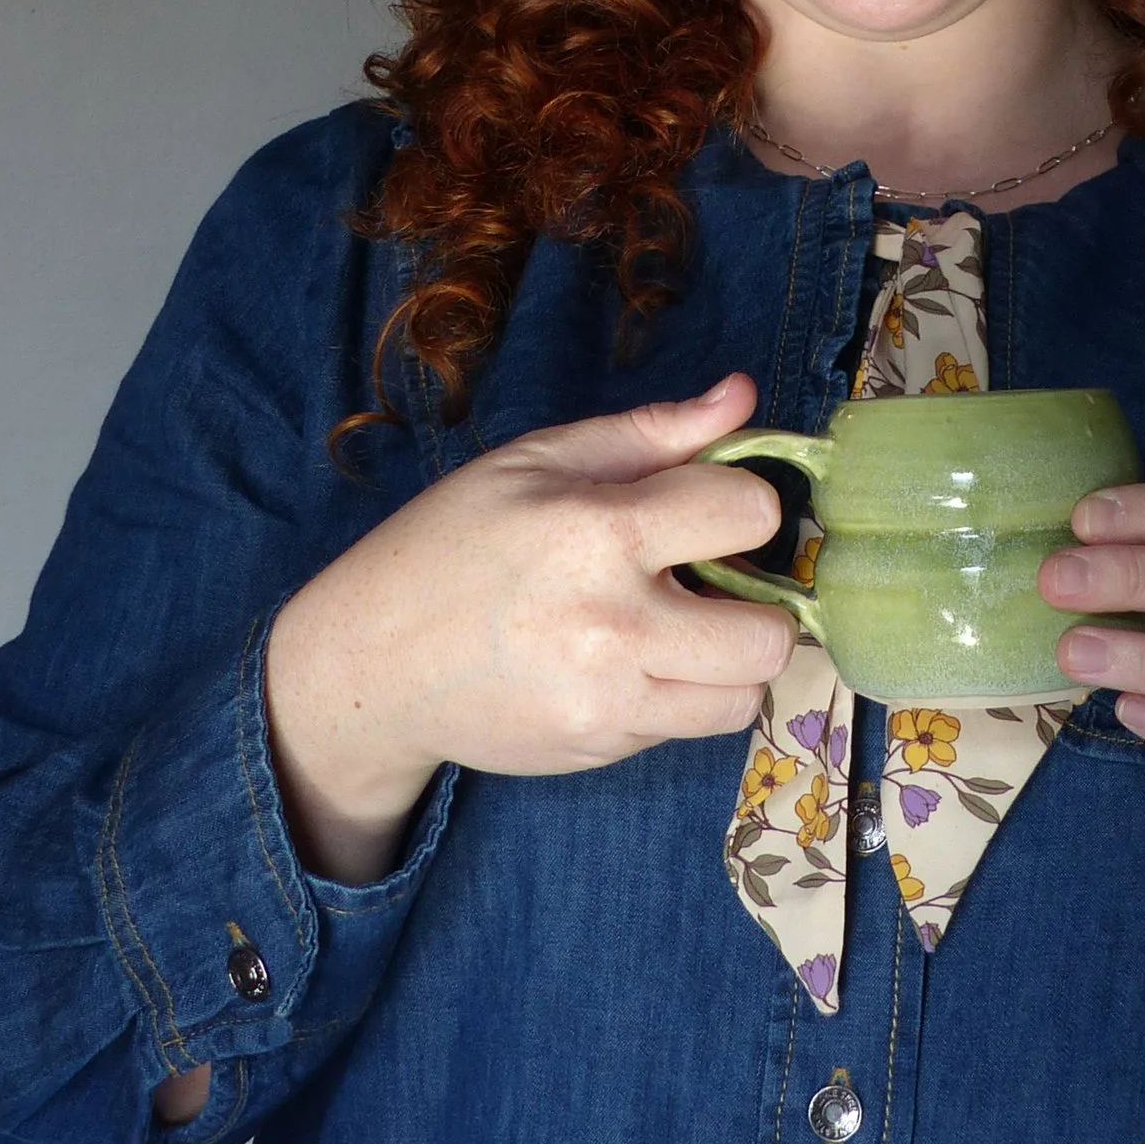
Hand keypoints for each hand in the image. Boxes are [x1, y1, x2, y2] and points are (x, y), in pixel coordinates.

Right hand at [262, 372, 792, 883]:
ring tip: (679, 629)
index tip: (709, 509)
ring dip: (728, 662)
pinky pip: (686, 725)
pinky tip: (625, 662)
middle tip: (710, 585)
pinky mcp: (600, 747)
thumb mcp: (538, 461)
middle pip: (770, 637)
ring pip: (743, 698)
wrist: (373, 662)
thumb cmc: (453, 542)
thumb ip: (651, 432)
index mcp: (599, 532)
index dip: (744, 503)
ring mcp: (608, 701)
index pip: (750, 512)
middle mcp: (613, 626)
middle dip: (758, 605)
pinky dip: (677, 694)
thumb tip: (741, 396)